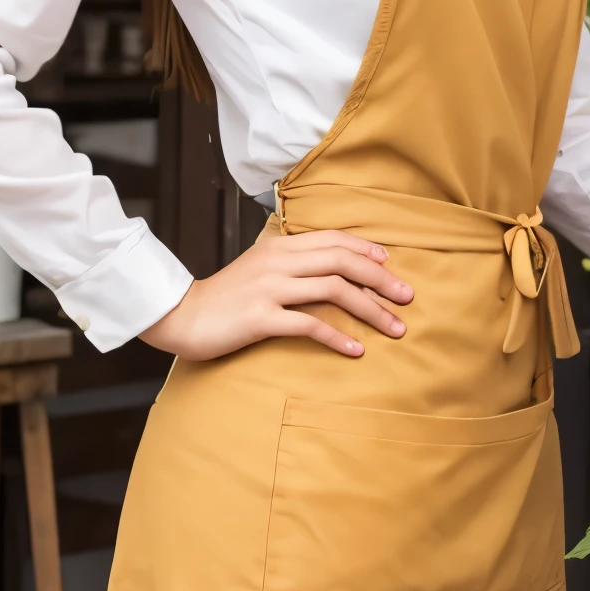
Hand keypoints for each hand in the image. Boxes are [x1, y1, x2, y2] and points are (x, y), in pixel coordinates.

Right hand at [141, 228, 413, 361]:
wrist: (182, 316)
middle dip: (381, 280)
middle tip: (407, 298)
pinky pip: (309, 324)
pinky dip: (337, 337)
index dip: (367, 250)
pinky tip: (356, 350)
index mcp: (280, 246)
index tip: (392, 266)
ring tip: (394, 327)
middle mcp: (278, 262)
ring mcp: (270, 288)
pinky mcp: (261, 317)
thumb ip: (291, 262)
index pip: (334, 239)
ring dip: (370, 309)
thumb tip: (329, 266)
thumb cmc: (226, 297)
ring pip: (333, 290)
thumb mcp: (260, 268)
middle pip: (342, 262)